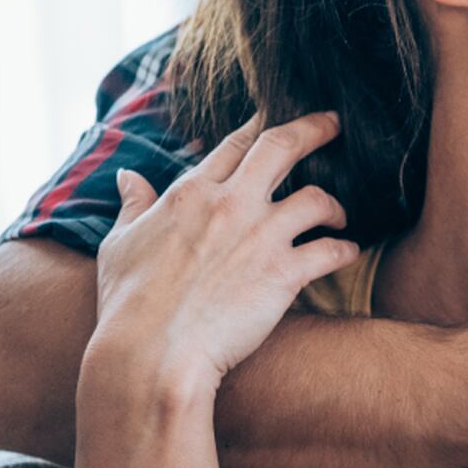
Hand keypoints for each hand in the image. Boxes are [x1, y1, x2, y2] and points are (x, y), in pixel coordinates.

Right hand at [87, 112, 358, 393]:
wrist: (152, 352)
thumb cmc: (128, 304)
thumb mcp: (119, 244)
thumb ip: (133, 206)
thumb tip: (127, 178)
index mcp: (191, 192)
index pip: (234, 143)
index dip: (259, 124)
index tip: (275, 114)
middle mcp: (230, 203)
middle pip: (282, 147)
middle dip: (314, 128)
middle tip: (335, 123)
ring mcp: (260, 236)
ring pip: (317, 198)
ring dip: (335, 204)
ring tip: (341, 215)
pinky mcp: (284, 273)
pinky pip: (330, 251)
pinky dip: (345, 249)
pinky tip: (349, 252)